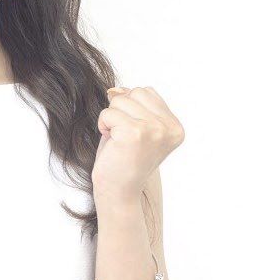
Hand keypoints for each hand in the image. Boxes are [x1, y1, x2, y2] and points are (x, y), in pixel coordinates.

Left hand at [91, 85, 184, 202]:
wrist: (119, 190)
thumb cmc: (125, 159)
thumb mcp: (138, 127)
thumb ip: (136, 106)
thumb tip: (116, 89)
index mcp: (175, 127)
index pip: (146, 92)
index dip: (131, 109)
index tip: (133, 134)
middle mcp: (169, 128)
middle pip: (134, 92)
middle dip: (121, 111)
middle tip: (123, 137)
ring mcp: (154, 130)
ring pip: (119, 100)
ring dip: (111, 119)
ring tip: (118, 140)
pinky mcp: (135, 133)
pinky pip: (108, 113)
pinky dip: (103, 126)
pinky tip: (112, 143)